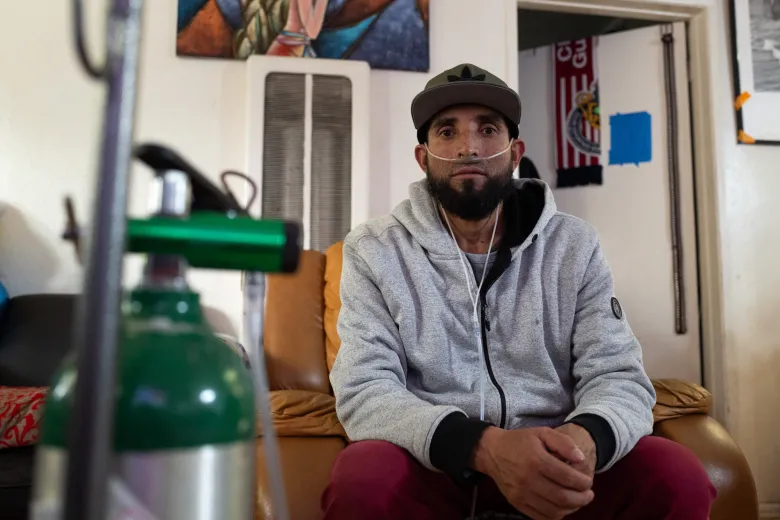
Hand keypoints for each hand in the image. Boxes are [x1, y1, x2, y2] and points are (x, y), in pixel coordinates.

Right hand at [472, 427, 594, 519]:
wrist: (493, 452)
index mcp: (536, 460)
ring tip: (578, 501)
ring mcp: (521, 494)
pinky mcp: (517, 503)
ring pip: (554, 510)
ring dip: (571, 508)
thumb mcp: (542, 432)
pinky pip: (541, 517)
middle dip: (582, 498)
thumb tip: (581, 459)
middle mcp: (528, 479)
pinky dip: (556, 515)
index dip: (583, 482)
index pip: (567, 477)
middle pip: (562, 497)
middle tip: (589, 494)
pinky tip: (561, 506)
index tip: (588, 482)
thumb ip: (564, 443)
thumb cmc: (520, 441)